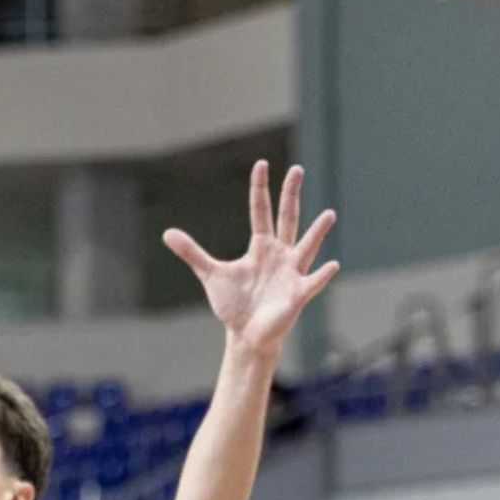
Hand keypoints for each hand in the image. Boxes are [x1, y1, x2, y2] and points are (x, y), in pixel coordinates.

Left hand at [164, 161, 338, 357]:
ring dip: (317, 232)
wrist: (246, 334)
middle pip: (287, 218)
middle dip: (291, 195)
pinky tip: (332, 264)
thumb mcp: (210, 274)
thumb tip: (167, 233)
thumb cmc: (234, 303)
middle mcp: (280, 254)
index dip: (260, 189)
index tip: (262, 165)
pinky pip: (313, 282)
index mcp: (261, 247)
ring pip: (306, 247)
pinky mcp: (298, 294)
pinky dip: (322, 274)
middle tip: (297, 170)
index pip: (261, 211)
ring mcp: (291, 273)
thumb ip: (192, 252)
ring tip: (329, 214)